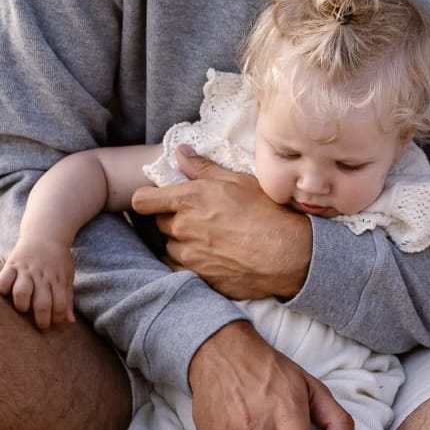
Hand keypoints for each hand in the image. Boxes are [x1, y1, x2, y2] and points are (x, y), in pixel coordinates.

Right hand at [0, 242, 74, 329]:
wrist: (46, 233)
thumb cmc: (57, 260)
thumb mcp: (67, 276)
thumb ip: (68, 298)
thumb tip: (70, 321)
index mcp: (58, 280)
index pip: (60, 305)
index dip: (57, 317)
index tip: (54, 320)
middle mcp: (42, 276)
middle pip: (42, 303)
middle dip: (41, 319)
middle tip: (40, 324)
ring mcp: (26, 270)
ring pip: (22, 292)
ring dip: (22, 305)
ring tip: (24, 308)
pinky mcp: (12, 264)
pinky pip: (3, 279)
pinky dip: (4, 289)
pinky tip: (8, 293)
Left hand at [133, 150, 311, 300]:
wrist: (287, 254)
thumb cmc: (267, 212)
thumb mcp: (237, 180)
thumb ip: (202, 167)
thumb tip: (180, 152)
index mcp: (189, 199)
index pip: (141, 200)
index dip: (147, 198)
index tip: (158, 199)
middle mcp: (183, 227)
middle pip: (159, 222)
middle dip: (173, 218)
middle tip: (198, 217)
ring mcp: (188, 255)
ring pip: (170, 245)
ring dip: (181, 241)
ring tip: (209, 238)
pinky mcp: (197, 277)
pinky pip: (179, 268)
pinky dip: (188, 262)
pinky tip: (210, 256)